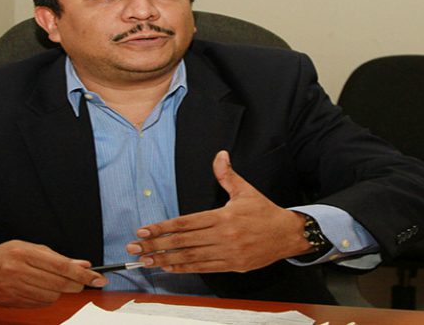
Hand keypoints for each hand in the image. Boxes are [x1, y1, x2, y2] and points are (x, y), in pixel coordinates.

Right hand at [0, 240, 106, 307]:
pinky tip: (43, 289)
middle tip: (86, 281)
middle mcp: (19, 271)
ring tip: (56, 282)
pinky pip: (41, 303)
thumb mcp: (29, 247)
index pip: (61, 266)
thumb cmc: (4, 255)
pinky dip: (48, 298)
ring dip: (61, 290)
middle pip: (59, 283)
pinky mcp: (14, 302)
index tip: (98, 278)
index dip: (83, 273)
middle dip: (77, 283)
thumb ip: (56, 257)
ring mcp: (15, 288)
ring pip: (52, 295)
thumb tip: (82, 264)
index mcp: (24, 253)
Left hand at [126, 150, 311, 272]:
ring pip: (191, 257)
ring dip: (166, 259)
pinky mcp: (233, 265)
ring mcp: (228, 253)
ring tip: (147, 260)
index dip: (163, 227)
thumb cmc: (264, 212)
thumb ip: (227, 175)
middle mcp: (223, 236)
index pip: (186, 222)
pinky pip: (204, 268)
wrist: (287, 234)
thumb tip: (219, 155)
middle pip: (183, 241)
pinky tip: (170, 267)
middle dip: (157, 244)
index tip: (145, 230)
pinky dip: (185, 268)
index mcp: (223, 216)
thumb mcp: (245, 190)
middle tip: (136, 247)